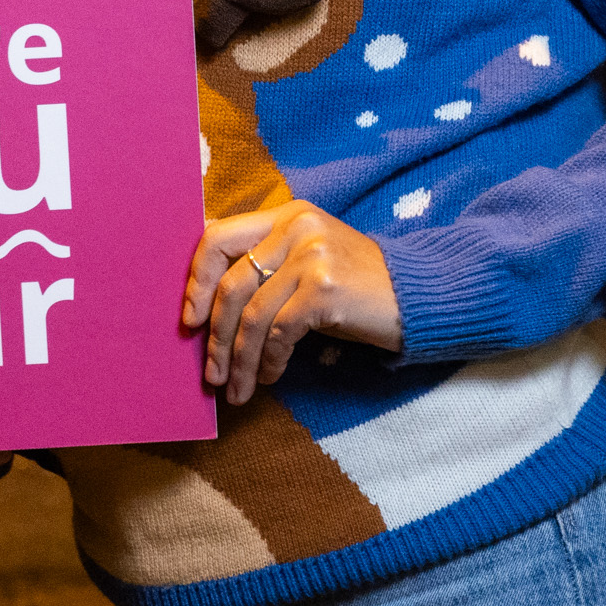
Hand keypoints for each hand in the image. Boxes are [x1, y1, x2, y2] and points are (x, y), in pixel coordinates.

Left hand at [184, 202, 402, 403]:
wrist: (415, 296)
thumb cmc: (355, 287)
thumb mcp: (307, 262)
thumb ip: (266, 267)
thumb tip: (206, 309)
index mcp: (286, 215)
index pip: (218, 237)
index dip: (196, 281)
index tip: (189, 321)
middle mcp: (296, 227)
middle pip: (231, 284)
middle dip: (215, 337)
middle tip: (212, 374)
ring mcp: (312, 255)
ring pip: (252, 316)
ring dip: (239, 360)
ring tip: (237, 389)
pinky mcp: (325, 288)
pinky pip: (278, 332)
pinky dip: (269, 361)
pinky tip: (271, 376)